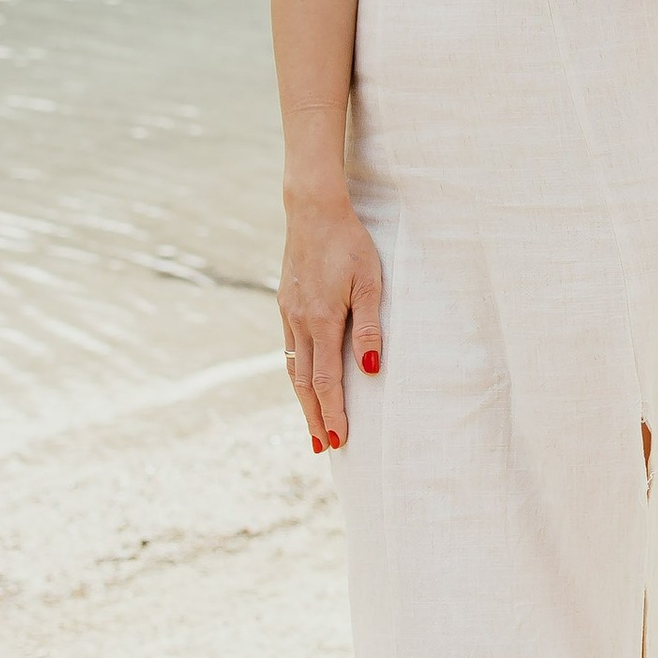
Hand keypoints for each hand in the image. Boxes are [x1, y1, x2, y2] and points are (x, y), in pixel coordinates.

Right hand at [279, 192, 383, 452]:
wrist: (313, 209)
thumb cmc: (350, 243)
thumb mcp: (369, 283)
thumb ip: (369, 328)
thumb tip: (371, 371)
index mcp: (320, 320)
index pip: (326, 381)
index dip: (333, 413)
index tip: (339, 441)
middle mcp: (299, 322)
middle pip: (304, 383)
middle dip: (315, 417)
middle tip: (323, 447)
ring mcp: (288, 313)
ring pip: (294, 368)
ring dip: (304, 399)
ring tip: (313, 423)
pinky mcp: (286, 303)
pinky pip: (290, 348)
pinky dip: (297, 373)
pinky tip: (303, 380)